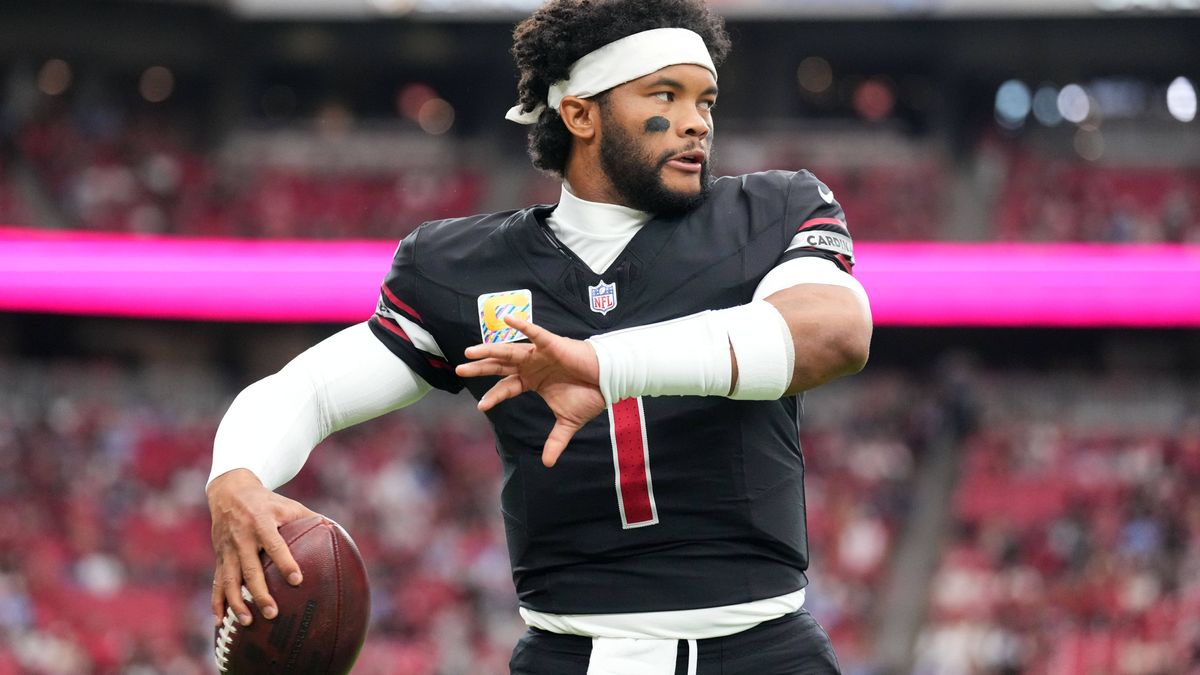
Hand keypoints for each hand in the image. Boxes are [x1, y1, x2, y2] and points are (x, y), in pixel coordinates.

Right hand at [207, 468, 318, 627]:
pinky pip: (217, 582)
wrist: (230, 492)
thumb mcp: (288, 505)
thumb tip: (339, 533)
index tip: (297, 579)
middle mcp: (242, 538)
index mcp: (261, 523)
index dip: (285, 562)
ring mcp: (228, 550)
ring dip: (237, 602)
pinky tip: (220, 622)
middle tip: (273, 612)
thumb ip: (311, 519)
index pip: (274, 545)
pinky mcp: (220, 557)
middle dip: (260, 593)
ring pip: (230, 580)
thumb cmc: (268, 502)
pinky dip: (217, 602)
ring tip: (248, 622)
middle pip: (250, 569)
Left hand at [455, 315, 605, 466]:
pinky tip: (507, 318)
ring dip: (490, 350)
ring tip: (470, 352)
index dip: (493, 396)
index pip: (506, 387)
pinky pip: (535, 333)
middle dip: (480, 367)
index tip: (481, 407)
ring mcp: (539, 354)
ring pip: (509, 351)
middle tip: (459, 370)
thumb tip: (548, 464)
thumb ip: (555, 441)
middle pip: (500, 366)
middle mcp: (532, 366)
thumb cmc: (590, 396)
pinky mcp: (552, 345)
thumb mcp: (568, 422)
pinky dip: (522, 326)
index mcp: (533, 381)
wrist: (610, 382)